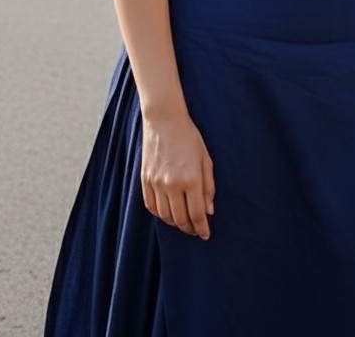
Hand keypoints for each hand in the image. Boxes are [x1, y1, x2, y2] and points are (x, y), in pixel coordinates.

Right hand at [141, 107, 215, 238]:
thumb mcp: (205, 159)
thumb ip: (208, 187)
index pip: (196, 214)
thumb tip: (209, 211)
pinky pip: (151, 206)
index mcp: (191, 178)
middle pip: (180, 219)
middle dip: (189, 229)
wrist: (164, 121)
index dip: (202, 228)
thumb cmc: (189, 138)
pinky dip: (160, 214)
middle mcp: (172, 184)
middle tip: (195, 230)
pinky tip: (168, 213)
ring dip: (175, 224)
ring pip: (165, 216)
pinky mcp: (145, 180)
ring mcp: (156, 183)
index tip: (205, 235)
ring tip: (183, 222)